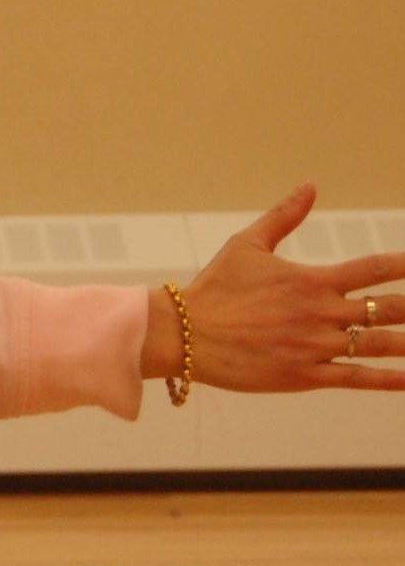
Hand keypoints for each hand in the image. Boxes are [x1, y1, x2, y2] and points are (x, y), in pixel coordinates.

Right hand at [152, 185, 404, 392]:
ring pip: (379, 345)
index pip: (375, 268)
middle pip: (389, 308)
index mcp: (312, 280)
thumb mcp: (246, 245)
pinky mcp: (303, 376)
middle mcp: (320, 313)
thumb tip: (310, 185)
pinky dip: (387, 380)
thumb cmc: (213, 289)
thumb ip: (284, 216)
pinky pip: (354, 377)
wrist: (182, 334)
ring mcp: (314, 346)